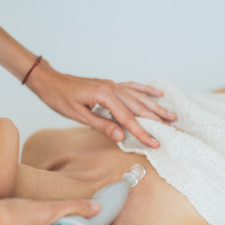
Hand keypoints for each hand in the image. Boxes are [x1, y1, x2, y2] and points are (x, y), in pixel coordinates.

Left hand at [28, 61, 176, 147]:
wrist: (50, 81)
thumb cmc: (60, 98)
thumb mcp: (78, 116)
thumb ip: (102, 125)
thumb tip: (121, 137)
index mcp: (105, 96)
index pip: (128, 119)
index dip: (142, 133)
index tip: (155, 143)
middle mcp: (113, 88)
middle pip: (139, 108)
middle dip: (158, 121)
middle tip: (174, 131)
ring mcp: (113, 85)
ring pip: (140, 98)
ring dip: (156, 108)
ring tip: (172, 117)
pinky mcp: (110, 85)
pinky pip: (132, 87)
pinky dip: (146, 91)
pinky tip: (157, 94)